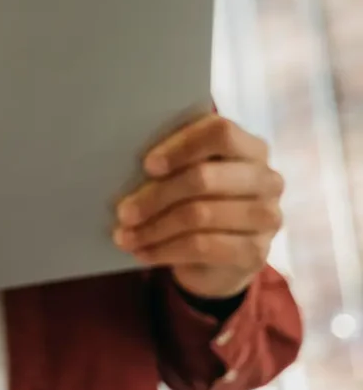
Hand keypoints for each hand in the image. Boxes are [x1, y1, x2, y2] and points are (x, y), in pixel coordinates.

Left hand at [114, 114, 284, 299]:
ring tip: (124, 236)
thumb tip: (124, 160)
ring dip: (154, 227)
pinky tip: (143, 252)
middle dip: (155, 195)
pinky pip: (203, 247)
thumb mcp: (186, 174)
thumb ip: (171, 161)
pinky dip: (165, 250)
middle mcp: (267, 179)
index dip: (181, 146)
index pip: (220, 133)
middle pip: (204, 178)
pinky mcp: (257, 252)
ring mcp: (266, 217)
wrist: (221, 256)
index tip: (147, 165)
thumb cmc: (197, 199)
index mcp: (250, 148)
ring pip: (200, 215)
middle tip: (122, 211)